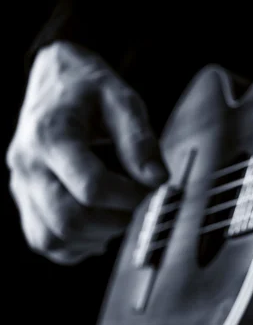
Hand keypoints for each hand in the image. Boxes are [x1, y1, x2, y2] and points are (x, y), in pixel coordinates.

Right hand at [7, 41, 167, 264]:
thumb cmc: (91, 88)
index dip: (130, 196)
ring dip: (96, 236)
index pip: (91, 188)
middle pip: (68, 220)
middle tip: (137, 202)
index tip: (150, 186)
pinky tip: (100, 227)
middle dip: (114, 221)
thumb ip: (140, 140)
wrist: (55, 78)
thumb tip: (158, 181)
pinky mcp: (24, 197)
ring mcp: (21, 184)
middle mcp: (28, 164)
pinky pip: (43, 240)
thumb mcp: (122, 100)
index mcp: (51, 135)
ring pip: (52, 239)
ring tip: (119, 212)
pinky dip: (75, 245)